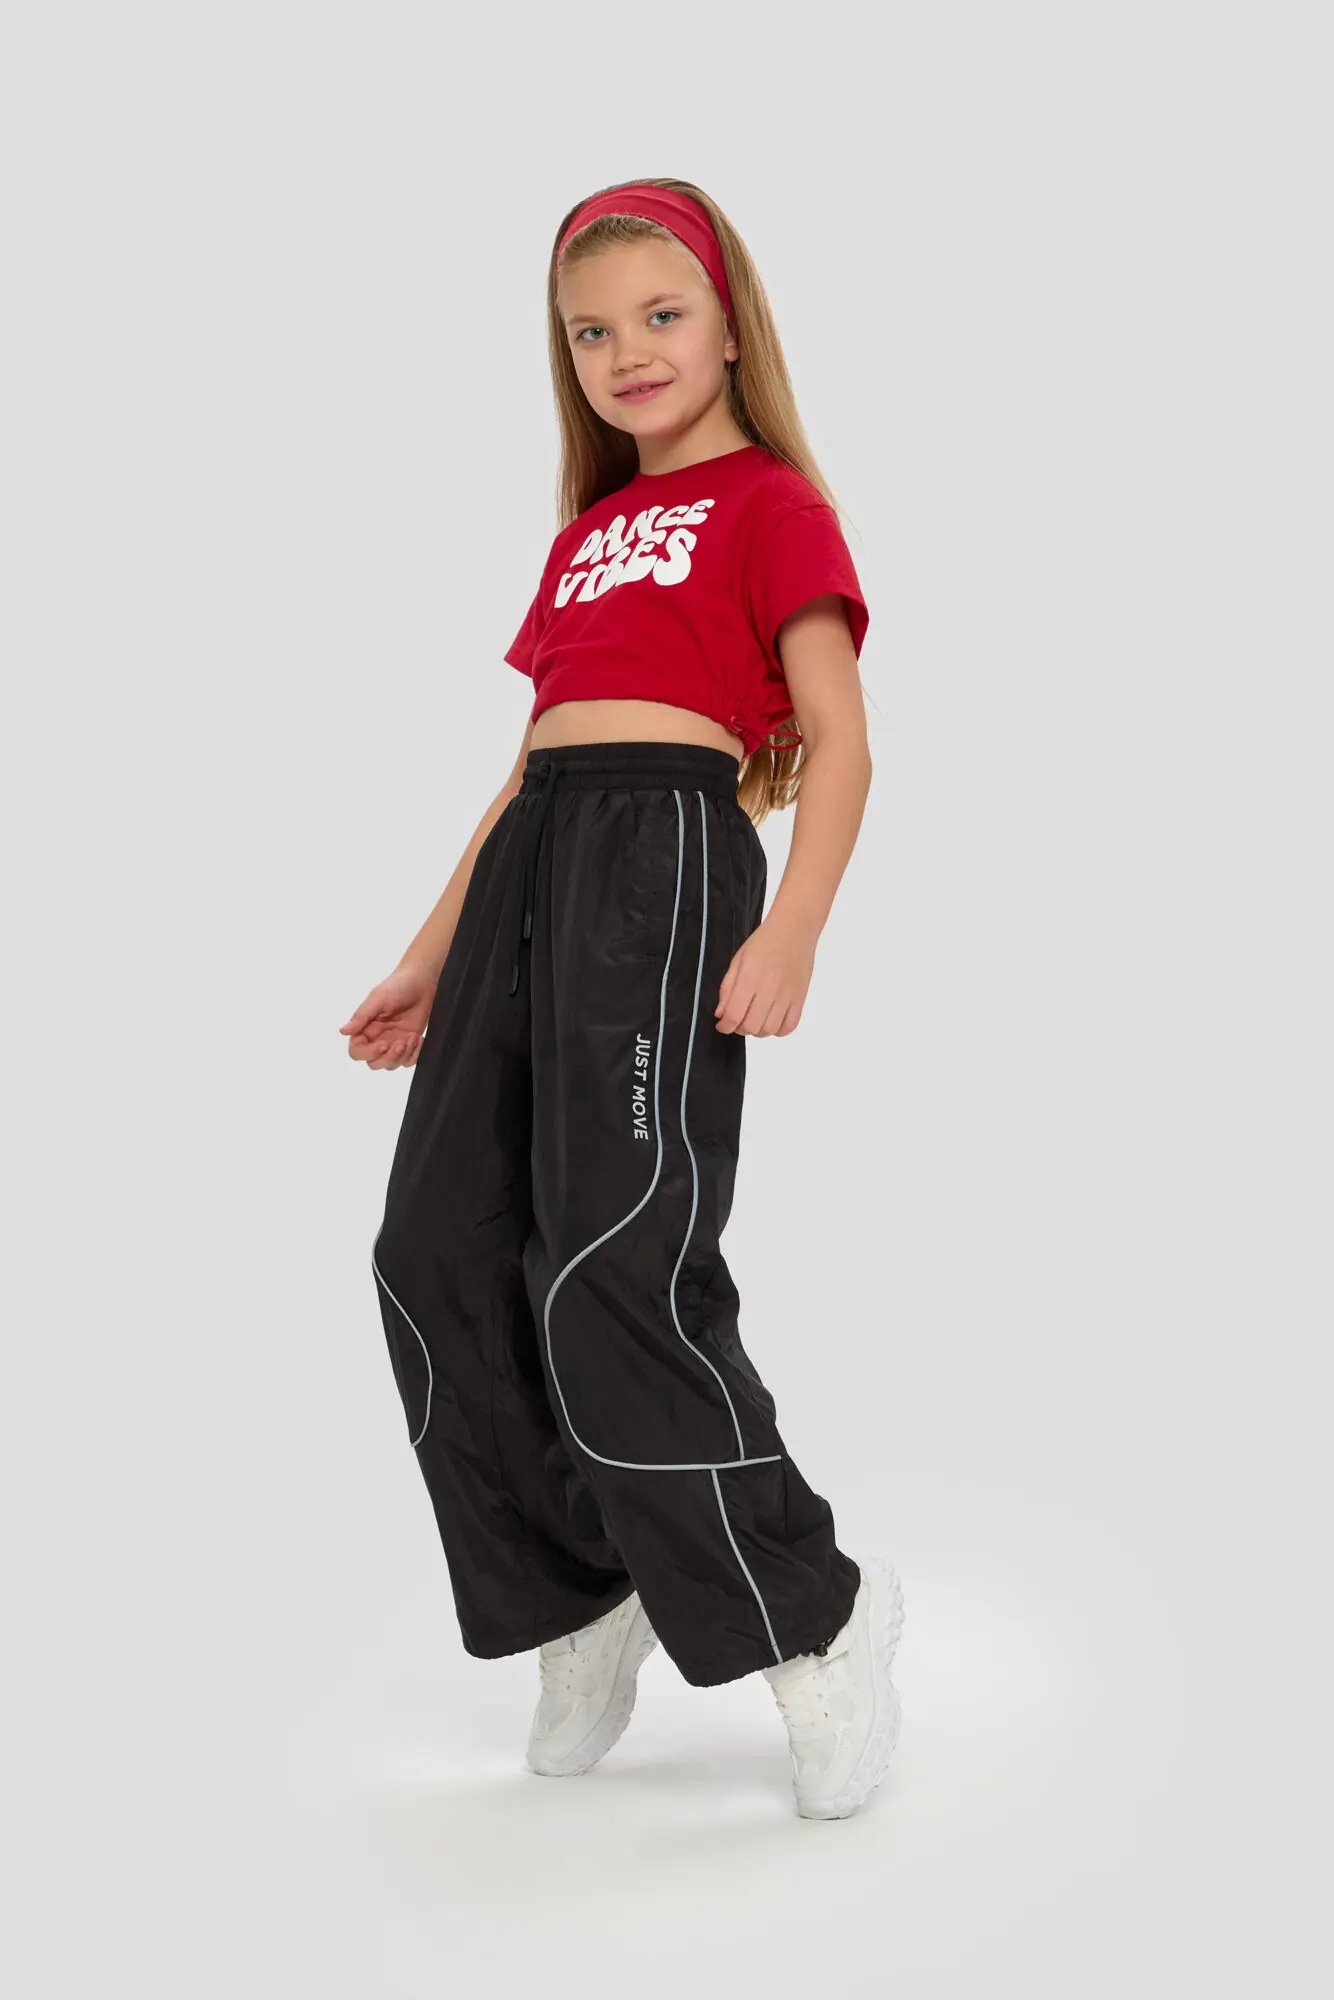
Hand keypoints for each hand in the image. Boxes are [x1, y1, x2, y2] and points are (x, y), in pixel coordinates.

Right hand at [340, 965, 435, 1069]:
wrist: (422, 982)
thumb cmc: (398, 985)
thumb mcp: (378, 998)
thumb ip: (361, 1016)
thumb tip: (343, 1031)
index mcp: (365, 1028)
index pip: (357, 1051)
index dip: (368, 1053)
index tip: (384, 1044)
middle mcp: (377, 1037)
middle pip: (374, 1063)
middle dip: (388, 1058)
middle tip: (401, 1043)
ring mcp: (393, 1042)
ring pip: (391, 1065)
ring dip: (403, 1056)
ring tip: (411, 1037)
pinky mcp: (409, 1043)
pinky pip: (408, 1061)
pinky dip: (415, 1055)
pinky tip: (418, 1039)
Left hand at [715, 915, 814, 1036]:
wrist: (794, 930)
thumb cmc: (764, 942)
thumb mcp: (738, 960)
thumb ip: (727, 988)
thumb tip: (721, 1014)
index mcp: (750, 977)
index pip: (734, 1014)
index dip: (724, 1026)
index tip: (722, 1025)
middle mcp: (769, 989)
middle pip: (751, 1026)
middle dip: (739, 1029)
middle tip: (737, 1020)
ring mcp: (787, 996)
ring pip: (769, 1030)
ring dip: (757, 1030)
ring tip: (754, 1019)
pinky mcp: (800, 998)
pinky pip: (789, 1027)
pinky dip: (778, 1030)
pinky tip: (771, 1020)